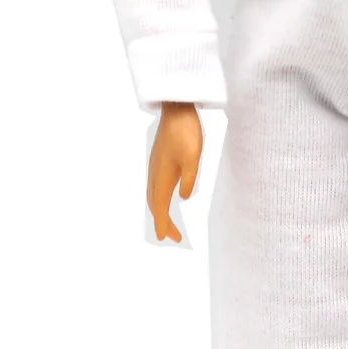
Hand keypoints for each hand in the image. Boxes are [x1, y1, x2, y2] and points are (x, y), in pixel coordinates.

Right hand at [148, 101, 202, 242]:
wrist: (176, 110)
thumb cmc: (186, 132)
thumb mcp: (194, 157)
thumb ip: (189, 178)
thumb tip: (183, 197)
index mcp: (162, 175)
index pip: (160, 207)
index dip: (164, 224)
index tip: (168, 239)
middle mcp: (155, 174)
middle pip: (155, 204)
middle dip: (163, 222)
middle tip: (173, 237)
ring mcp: (155, 167)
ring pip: (154, 195)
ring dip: (160, 211)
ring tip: (170, 223)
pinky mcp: (159, 161)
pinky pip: (156, 186)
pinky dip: (160, 198)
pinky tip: (168, 198)